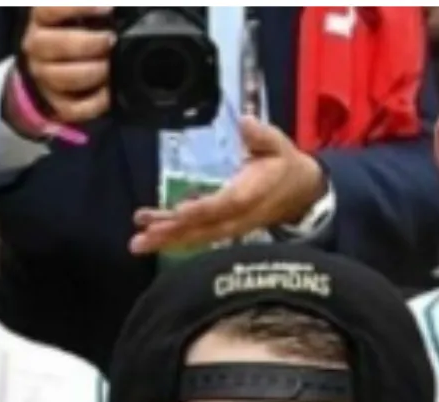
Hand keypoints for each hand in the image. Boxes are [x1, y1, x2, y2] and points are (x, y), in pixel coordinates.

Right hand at [16, 7, 113, 126]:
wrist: (45, 77)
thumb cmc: (65, 42)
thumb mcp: (68, 21)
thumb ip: (83, 14)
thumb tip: (109, 8)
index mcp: (39, 23)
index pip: (51, 10)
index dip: (79, 7)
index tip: (106, 8)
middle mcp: (36, 49)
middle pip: (60, 45)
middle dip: (92, 43)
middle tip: (111, 40)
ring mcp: (45, 78)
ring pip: (68, 77)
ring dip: (95, 71)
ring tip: (111, 66)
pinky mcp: (57, 105)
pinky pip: (78, 107)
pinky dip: (99, 101)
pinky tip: (110, 92)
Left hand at [130, 115, 326, 255]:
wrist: (301, 194)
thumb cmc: (284, 165)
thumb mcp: (278, 145)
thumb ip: (262, 136)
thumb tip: (246, 123)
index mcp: (249, 195)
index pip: (223, 205)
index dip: (201, 210)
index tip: (177, 213)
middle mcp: (236, 217)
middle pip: (202, 230)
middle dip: (171, 235)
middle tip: (141, 241)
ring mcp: (229, 226)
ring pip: (196, 236)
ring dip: (166, 239)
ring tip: (138, 242)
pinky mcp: (222, 226)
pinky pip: (197, 234)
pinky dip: (173, 234)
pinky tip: (150, 228)